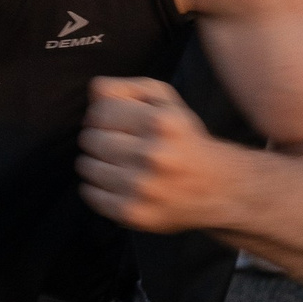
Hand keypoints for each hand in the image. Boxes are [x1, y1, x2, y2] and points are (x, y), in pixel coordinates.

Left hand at [77, 75, 222, 232]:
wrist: (216, 187)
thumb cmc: (181, 137)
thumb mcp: (164, 100)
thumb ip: (125, 87)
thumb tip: (94, 91)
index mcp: (162, 123)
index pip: (100, 111)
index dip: (101, 115)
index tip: (112, 122)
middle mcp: (154, 155)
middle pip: (90, 139)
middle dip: (97, 138)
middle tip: (115, 144)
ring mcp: (143, 188)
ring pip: (86, 166)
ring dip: (94, 162)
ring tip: (115, 163)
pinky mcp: (134, 213)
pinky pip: (90, 194)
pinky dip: (94, 188)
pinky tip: (114, 183)